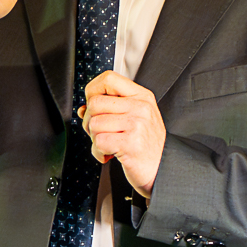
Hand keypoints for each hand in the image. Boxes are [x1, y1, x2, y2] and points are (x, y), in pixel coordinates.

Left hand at [82, 71, 166, 195]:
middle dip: (90, 121)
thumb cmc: (147, 146)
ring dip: (95, 139)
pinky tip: (110, 155)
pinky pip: (99, 142)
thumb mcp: (135, 119)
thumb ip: (111, 109)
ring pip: (94, 124)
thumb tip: (83, 109)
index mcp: (141, 96)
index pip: (108, 79)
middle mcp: (140, 107)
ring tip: (109, 145)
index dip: (93, 90)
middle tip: (100, 133)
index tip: (92, 104)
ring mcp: (137, 124)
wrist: (163, 168)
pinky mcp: (131, 143)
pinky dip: (98, 152)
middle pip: (95, 103)